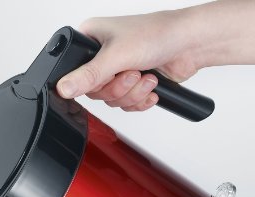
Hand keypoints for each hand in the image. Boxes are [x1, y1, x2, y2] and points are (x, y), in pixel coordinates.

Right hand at [57, 10, 200, 111]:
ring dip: (131, 94)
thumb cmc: (158, 34)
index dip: (90, 83)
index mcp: (90, 39)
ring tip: (145, 77)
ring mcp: (117, 70)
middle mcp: (101, 56)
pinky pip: (124, 105)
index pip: (74, 74)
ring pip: (110, 100)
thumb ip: (88, 75)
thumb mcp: (116, 56)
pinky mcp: (131, 84)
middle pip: (94, 91)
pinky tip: (150, 86)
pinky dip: (139, 100)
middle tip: (132, 74)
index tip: (107, 77)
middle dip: (118, 89)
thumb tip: (63, 88)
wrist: (191, 44)